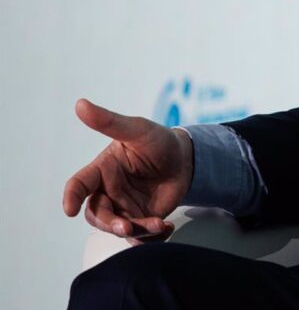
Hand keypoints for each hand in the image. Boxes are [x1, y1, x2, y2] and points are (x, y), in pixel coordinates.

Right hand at [62, 99, 192, 243]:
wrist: (186, 157)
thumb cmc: (158, 140)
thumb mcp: (137, 129)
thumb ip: (110, 122)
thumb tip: (80, 104)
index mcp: (102, 170)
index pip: (79, 185)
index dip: (71, 197)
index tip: (69, 210)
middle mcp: (110, 191)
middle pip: (97, 214)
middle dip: (109, 224)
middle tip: (126, 227)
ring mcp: (126, 207)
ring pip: (119, 228)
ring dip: (135, 231)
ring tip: (158, 224)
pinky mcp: (143, 218)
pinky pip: (141, 235)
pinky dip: (153, 236)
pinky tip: (167, 226)